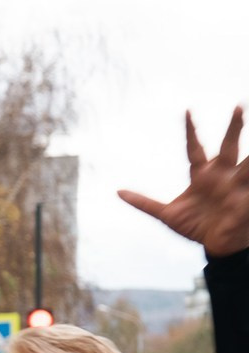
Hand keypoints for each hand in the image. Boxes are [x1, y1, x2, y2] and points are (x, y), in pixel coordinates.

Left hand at [119, 107, 248, 259]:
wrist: (214, 246)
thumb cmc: (196, 227)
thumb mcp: (166, 215)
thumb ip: (143, 203)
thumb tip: (118, 192)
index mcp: (202, 175)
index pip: (196, 148)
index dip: (191, 131)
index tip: (187, 111)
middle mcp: (222, 175)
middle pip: (229, 146)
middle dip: (234, 128)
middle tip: (238, 106)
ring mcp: (237, 185)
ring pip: (248, 162)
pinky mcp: (246, 199)